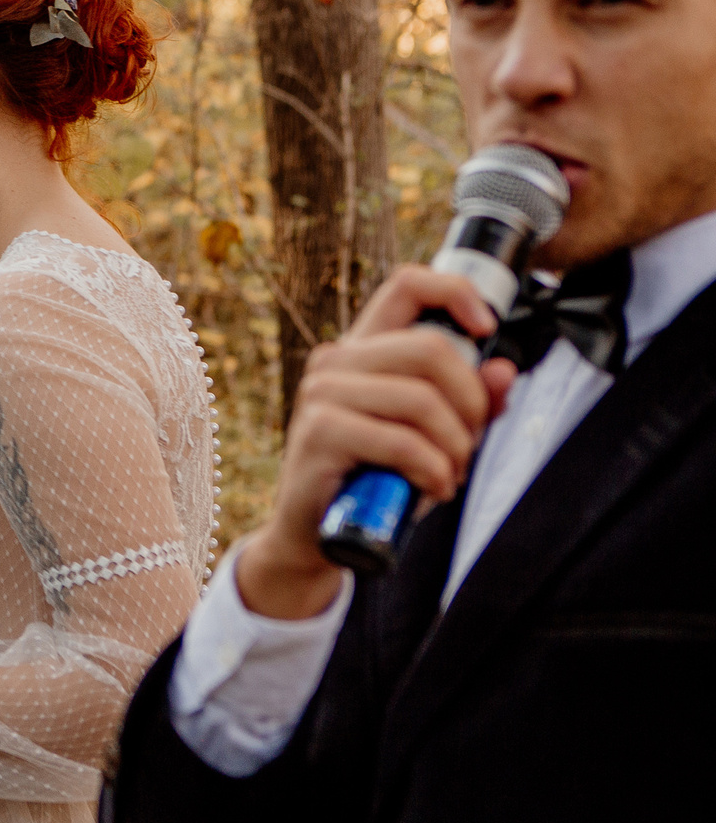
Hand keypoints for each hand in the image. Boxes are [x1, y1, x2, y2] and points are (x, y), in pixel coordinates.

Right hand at [237, 264, 517, 619]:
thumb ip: (469, 405)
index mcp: (364, 350)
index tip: (487, 330)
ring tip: (450, 474)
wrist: (317, 536)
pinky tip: (432, 489)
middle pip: (430, 348)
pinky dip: (433, 470)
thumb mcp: (434, 438)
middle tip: (469, 442)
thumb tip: (504, 371)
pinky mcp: (319, 432)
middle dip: (470, 402)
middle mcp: (336, 361)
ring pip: (421, 398)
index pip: (407, 286)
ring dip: (455, 447)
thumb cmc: (376, 480)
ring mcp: (322, 393)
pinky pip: (402, 441)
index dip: (456, 294)